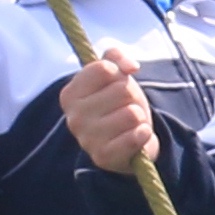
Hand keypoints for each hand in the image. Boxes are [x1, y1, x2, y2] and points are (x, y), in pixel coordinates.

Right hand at [58, 49, 160, 173]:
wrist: (129, 142)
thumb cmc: (119, 103)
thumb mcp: (115, 74)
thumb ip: (117, 57)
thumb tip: (131, 67)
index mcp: (70, 94)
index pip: (104, 68)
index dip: (119, 74)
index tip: (116, 84)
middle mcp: (73, 117)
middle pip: (122, 90)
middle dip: (132, 97)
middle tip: (125, 108)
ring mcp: (87, 139)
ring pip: (132, 113)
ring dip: (139, 117)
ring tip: (130, 124)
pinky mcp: (104, 157)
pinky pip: (137, 136)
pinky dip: (144, 134)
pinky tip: (136, 137)